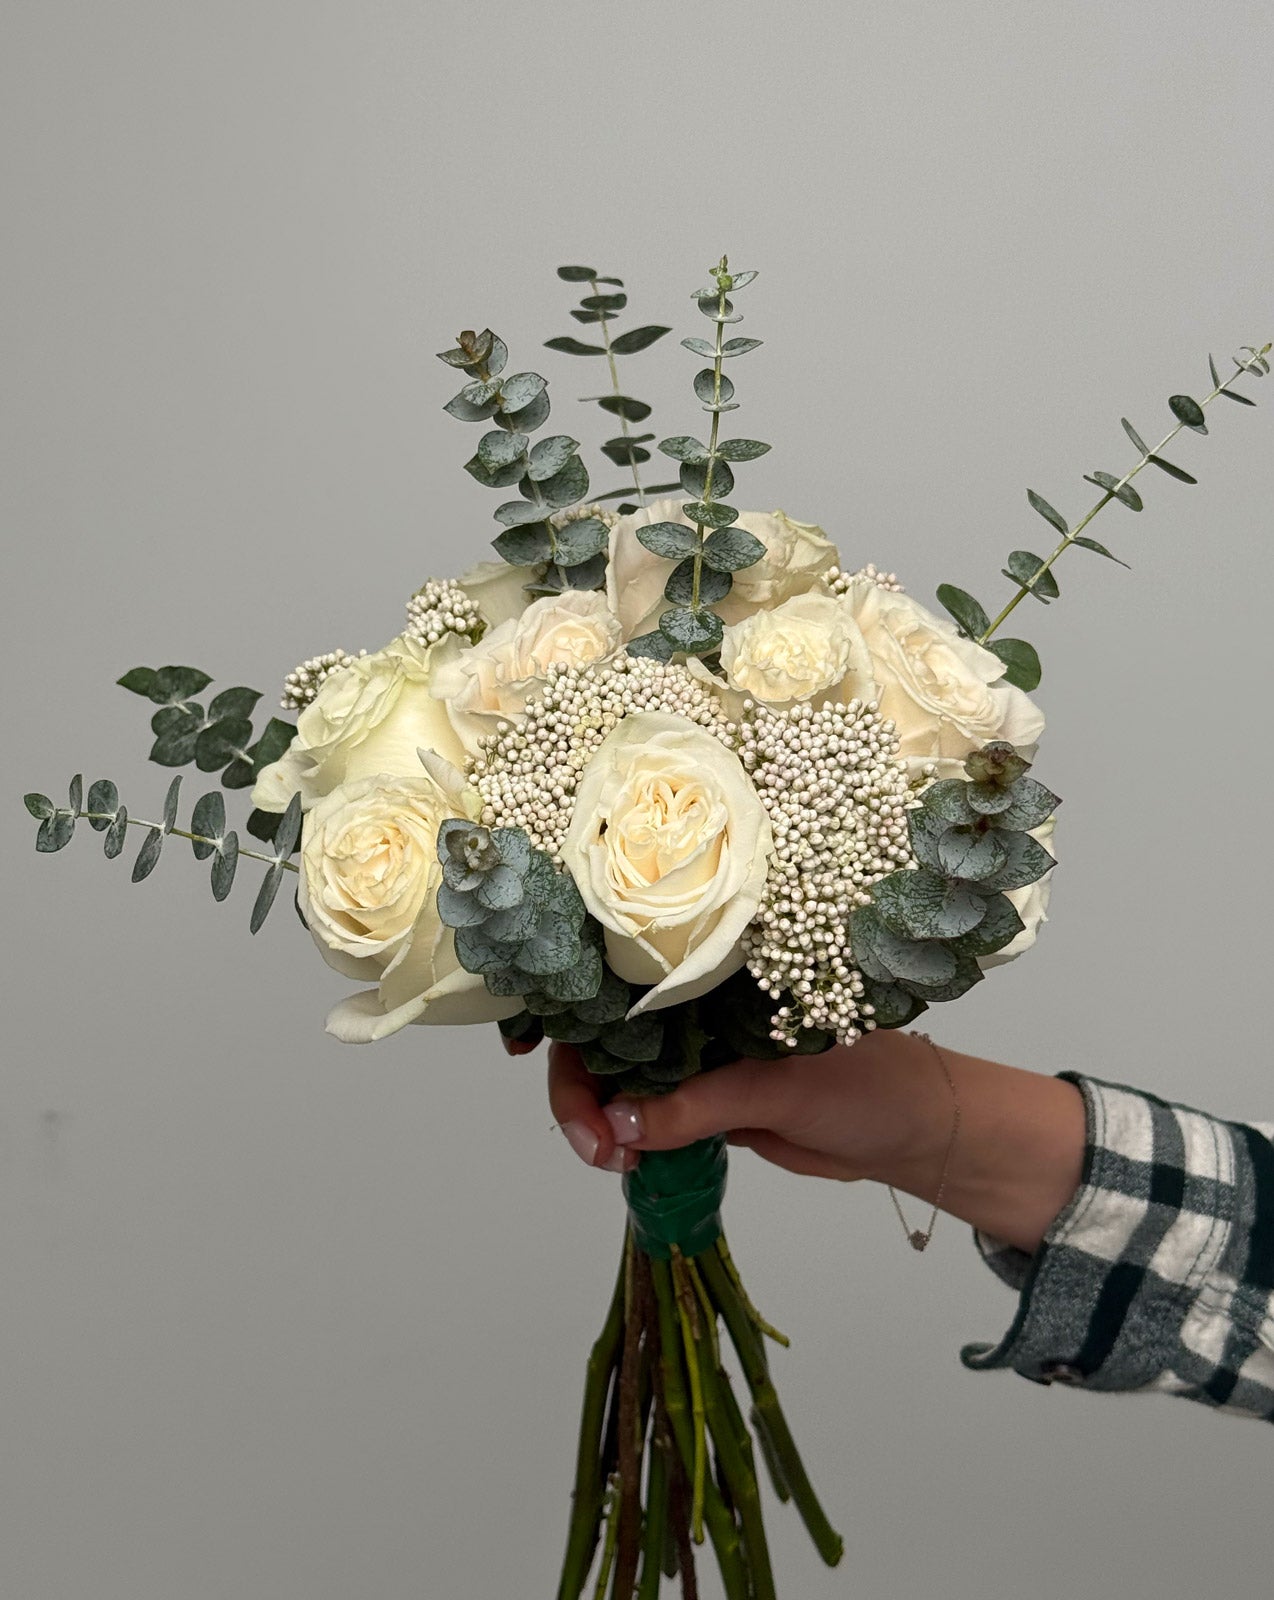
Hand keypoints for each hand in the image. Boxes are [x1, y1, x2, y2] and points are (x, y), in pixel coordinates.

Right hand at [520, 1029, 1086, 1253]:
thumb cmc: (869, 1085)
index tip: (531, 1050)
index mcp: (714, 982)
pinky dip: (624, 1139)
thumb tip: (623, 1126)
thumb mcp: (782, 1088)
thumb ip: (701, 1105)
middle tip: (595, 1146)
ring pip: (619, 1086)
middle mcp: (695, 1014)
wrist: (916, 1135)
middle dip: (581, 1089)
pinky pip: (647, 1119)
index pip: (621, 986)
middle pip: (604, 1040)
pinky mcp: (706, 1105)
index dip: (569, 1010)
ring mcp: (697, 1061)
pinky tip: (618, 1160)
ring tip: (611, 1161)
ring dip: (599, 1122)